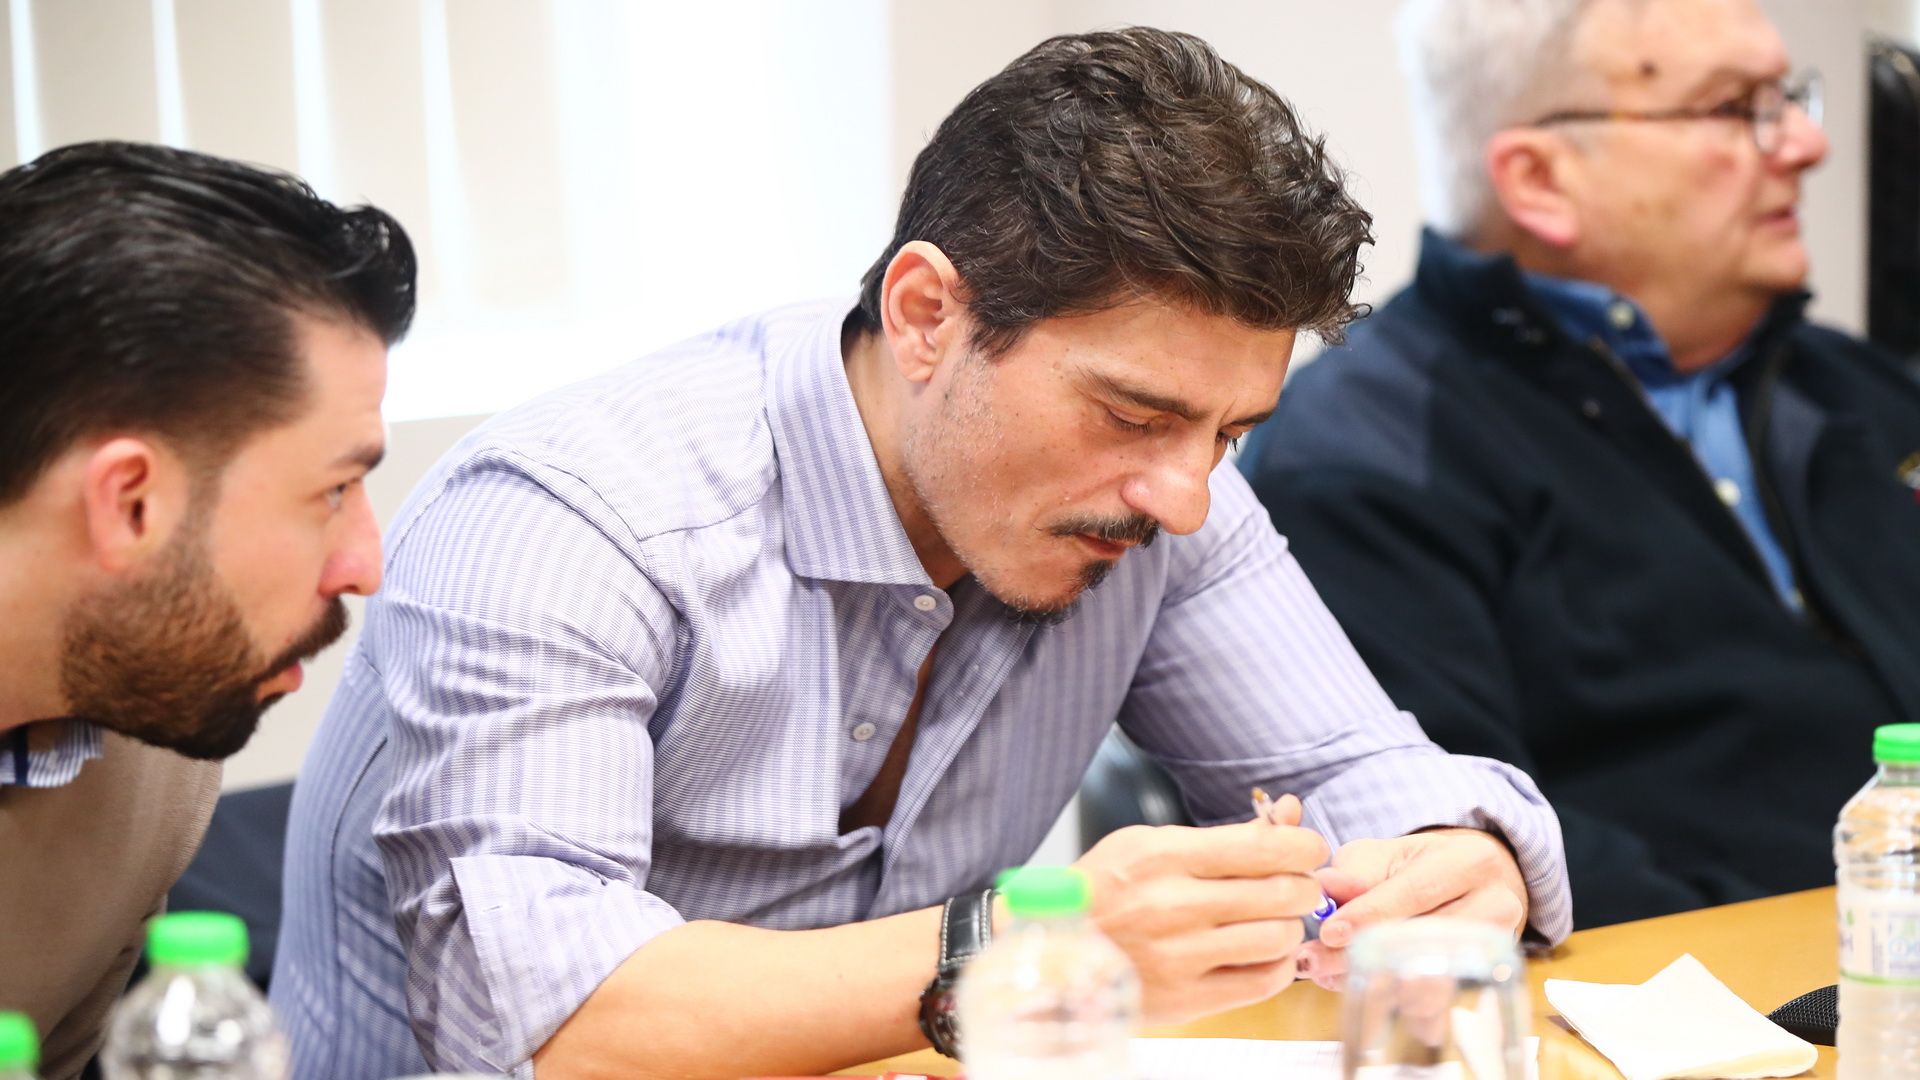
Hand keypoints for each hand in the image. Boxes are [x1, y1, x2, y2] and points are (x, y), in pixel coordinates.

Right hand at [1070, 795, 1327, 1023]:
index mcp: (1163, 856)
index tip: (1309, 850)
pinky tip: (1259, 953)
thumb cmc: (1105, 892)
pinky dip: (1277, 965)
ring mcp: (1179, 956)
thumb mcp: (1151, 845)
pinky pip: (1264, 981)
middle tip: (1293, 887)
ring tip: (1269, 921)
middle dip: (1302, 887)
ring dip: (1288, 928)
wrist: (1056, 953)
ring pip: (1280, 938)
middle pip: (1283, 893)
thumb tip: (1291, 813)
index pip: (1263, 847)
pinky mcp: (1185, 998)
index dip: (1304, 847)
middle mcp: (1172, 905)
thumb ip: (1226, 834)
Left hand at [1295, 827, 1527, 990]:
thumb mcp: (1380, 857)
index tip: (1329, 932)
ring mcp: (1495, 948)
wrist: (1458, 889)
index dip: (1369, 914)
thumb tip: (1324, 886)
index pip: (1416, 892)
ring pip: (1432, 979)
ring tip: (1330, 978)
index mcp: (1471, 861)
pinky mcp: (1484, 982)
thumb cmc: (1413, 869)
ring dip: (1376, 985)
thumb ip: (1352, 873)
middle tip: (1316, 962)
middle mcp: (1497, 904)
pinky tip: (1364, 1000)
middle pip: (1425, 939)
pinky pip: (1437, 1005)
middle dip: (1363, 954)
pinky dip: (1396, 1006)